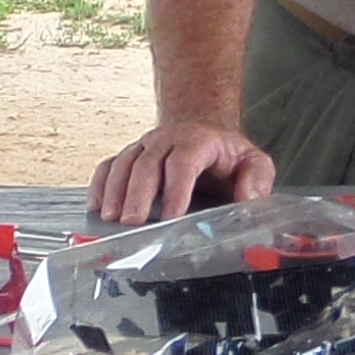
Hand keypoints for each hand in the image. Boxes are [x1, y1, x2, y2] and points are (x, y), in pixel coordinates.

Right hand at [91, 118, 274, 222]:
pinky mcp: (131, 155)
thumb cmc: (227, 156)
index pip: (183, 162)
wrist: (205, 132)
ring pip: (124, 163)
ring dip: (115, 191)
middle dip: (138, 194)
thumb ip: (257, 179)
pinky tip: (96, 206)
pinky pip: (110, 165)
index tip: (171, 216)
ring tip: (110, 218)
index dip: (176, 189)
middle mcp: (168, 139)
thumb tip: (248, 199)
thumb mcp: (254, 163)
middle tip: (132, 222)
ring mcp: (145, 146)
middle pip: (147, 163)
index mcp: (199, 141)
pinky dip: (100, 185)